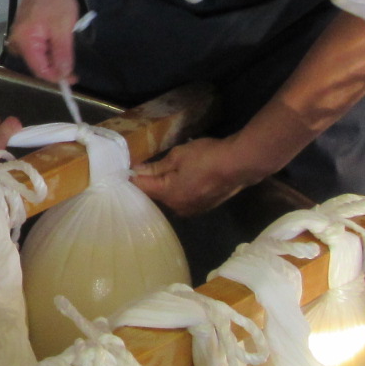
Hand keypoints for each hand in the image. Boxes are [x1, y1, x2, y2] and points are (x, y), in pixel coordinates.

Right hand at [8, 0, 80, 83]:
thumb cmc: (54, 0)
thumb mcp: (63, 28)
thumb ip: (62, 54)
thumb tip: (63, 75)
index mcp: (25, 43)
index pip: (40, 71)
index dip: (57, 78)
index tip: (73, 77)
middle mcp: (18, 43)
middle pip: (39, 65)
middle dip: (57, 67)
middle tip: (75, 66)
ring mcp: (20, 38)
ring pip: (39, 58)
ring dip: (54, 58)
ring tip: (67, 46)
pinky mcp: (25, 33)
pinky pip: (38, 48)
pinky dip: (50, 49)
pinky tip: (59, 41)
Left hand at [130, 136, 267, 217]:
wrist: (240, 164)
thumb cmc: (207, 157)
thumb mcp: (178, 156)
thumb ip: (156, 167)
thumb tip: (136, 171)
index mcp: (169, 195)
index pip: (142, 189)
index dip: (132, 179)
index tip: (124, 171)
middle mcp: (178, 208)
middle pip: (156, 197)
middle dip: (148, 184)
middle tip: (141, 170)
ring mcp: (192, 210)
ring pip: (170, 199)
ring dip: (164, 188)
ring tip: (159, 173)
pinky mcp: (203, 207)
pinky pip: (183, 200)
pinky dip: (178, 191)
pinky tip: (179, 180)